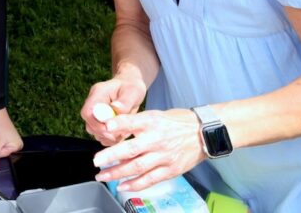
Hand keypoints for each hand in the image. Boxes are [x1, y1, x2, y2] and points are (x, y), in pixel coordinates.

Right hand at [79, 75, 146, 145]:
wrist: (130, 86)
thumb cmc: (132, 86)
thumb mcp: (133, 91)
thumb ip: (125, 101)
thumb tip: (115, 108)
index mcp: (98, 94)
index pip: (87, 112)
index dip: (96, 124)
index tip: (111, 129)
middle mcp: (93, 105)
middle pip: (89, 125)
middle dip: (103, 133)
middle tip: (118, 135)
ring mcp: (96, 114)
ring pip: (95, 132)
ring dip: (108, 137)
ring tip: (122, 134)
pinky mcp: (101, 121)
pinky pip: (101, 135)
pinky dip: (111, 139)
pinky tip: (121, 134)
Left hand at [90, 108, 204, 191]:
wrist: (204, 133)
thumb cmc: (177, 122)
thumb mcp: (156, 115)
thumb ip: (136, 124)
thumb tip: (113, 131)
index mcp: (152, 122)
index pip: (132, 122)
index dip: (119, 124)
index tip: (106, 127)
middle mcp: (156, 139)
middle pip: (130, 149)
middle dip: (111, 156)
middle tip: (96, 161)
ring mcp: (163, 156)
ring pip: (136, 167)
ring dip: (117, 173)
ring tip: (102, 176)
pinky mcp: (170, 169)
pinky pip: (150, 179)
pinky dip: (135, 184)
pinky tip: (122, 186)